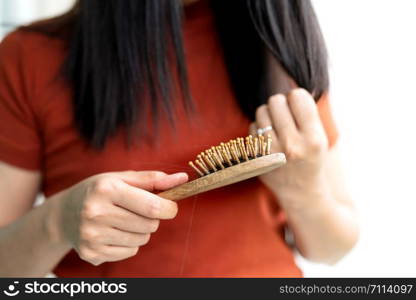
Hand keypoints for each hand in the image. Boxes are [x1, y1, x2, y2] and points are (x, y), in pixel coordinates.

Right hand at [49, 171, 187, 265]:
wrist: (63, 214)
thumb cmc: (99, 191)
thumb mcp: (121, 178)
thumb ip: (153, 179)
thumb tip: (182, 179)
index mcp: (106, 190)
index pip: (152, 206)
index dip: (169, 208)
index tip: (170, 206)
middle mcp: (96, 213)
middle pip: (149, 225)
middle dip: (152, 218)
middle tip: (139, 211)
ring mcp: (92, 236)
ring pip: (141, 240)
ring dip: (141, 231)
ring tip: (124, 220)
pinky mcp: (91, 253)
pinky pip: (130, 252)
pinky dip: (129, 244)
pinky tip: (114, 232)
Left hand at [251, 88, 328, 207]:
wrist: (301, 192)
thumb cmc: (311, 158)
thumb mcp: (320, 137)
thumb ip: (306, 113)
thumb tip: (288, 82)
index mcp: (314, 139)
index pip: (298, 96)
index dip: (297, 97)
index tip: (298, 106)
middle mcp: (292, 146)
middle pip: (276, 100)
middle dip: (281, 104)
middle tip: (286, 116)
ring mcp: (271, 153)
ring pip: (262, 111)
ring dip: (269, 114)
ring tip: (277, 126)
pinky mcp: (256, 158)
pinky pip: (252, 126)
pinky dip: (259, 128)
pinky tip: (269, 138)